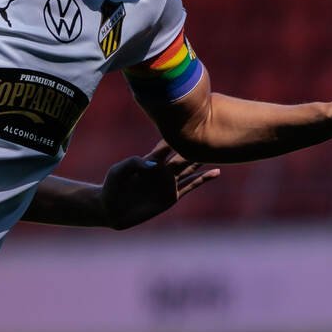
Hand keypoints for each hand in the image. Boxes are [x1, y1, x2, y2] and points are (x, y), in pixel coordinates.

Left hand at [101, 143, 219, 228]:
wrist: (112, 209)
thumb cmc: (112, 187)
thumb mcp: (119, 171)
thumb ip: (134, 162)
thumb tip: (155, 164)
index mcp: (151, 159)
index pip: (169, 143)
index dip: (179, 133)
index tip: (193, 121)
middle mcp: (163, 169)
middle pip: (184, 153)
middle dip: (196, 144)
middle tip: (213, 132)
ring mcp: (169, 182)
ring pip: (191, 168)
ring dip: (203, 159)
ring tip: (220, 149)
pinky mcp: (171, 196)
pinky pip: (191, 186)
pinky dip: (204, 179)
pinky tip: (216, 172)